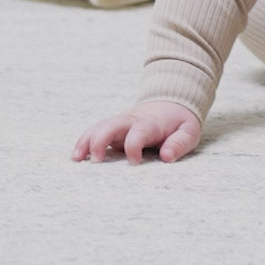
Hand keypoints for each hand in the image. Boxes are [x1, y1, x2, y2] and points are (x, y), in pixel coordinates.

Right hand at [72, 101, 201, 164]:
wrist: (171, 102)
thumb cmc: (179, 122)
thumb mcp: (188, 131)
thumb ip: (179, 143)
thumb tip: (166, 157)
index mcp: (151, 123)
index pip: (139, 132)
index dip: (134, 146)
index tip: (134, 163)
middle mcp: (132, 120)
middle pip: (111, 125)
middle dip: (101, 140)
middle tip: (96, 161)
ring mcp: (120, 123)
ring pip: (99, 127)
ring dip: (87, 141)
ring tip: (76, 159)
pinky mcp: (114, 127)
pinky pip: (95, 131)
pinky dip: (84, 141)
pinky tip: (76, 156)